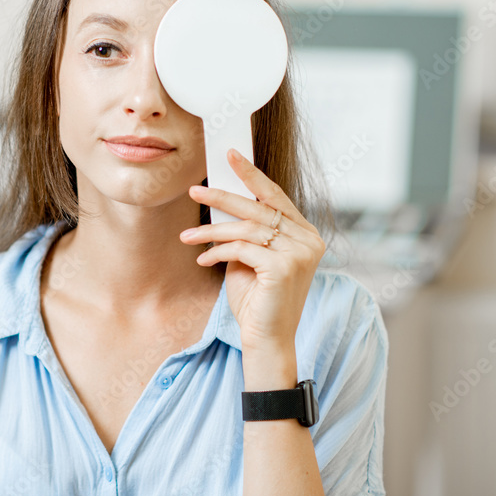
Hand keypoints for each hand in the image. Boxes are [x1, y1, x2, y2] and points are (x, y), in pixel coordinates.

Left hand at [180, 148, 325, 354]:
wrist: (266, 339)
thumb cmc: (257, 299)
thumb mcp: (250, 257)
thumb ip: (246, 231)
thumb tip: (220, 201)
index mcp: (305, 234)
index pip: (276, 196)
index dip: (252, 175)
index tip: (231, 156)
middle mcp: (309, 240)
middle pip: (259, 208)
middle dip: (222, 197)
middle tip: (194, 191)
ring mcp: (300, 253)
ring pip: (246, 228)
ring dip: (211, 231)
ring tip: (187, 236)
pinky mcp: (285, 267)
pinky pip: (242, 248)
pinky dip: (218, 252)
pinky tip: (203, 259)